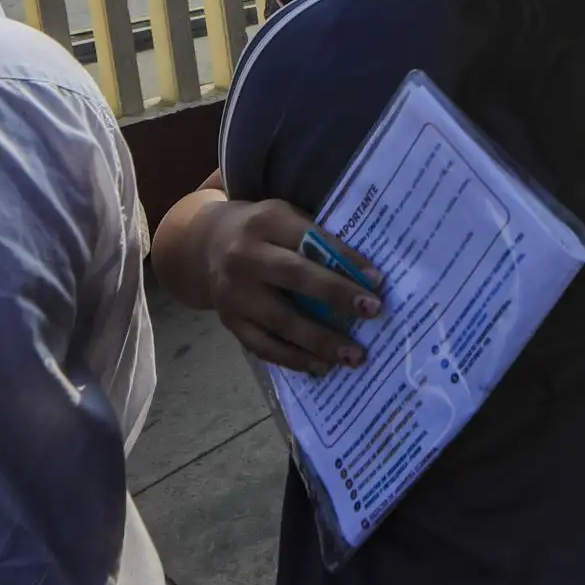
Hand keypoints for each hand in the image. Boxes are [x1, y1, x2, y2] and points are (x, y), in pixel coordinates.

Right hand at [200, 199, 382, 375]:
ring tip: (353, 355)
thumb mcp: (287, 219)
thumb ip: (317, 240)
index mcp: (266, 223)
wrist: (208, 245)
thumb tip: (365, 275)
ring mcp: (233, 294)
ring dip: (320, 341)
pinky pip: (264, 346)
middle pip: (294, 277)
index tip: (376, 280)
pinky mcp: (229, 323)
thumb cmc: (266, 232)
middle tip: (373, 311)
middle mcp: (245, 257)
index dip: (344, 259)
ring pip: (279, 321)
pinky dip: (294, 358)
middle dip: (336, 296)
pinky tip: (322, 366)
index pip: (310, 239)